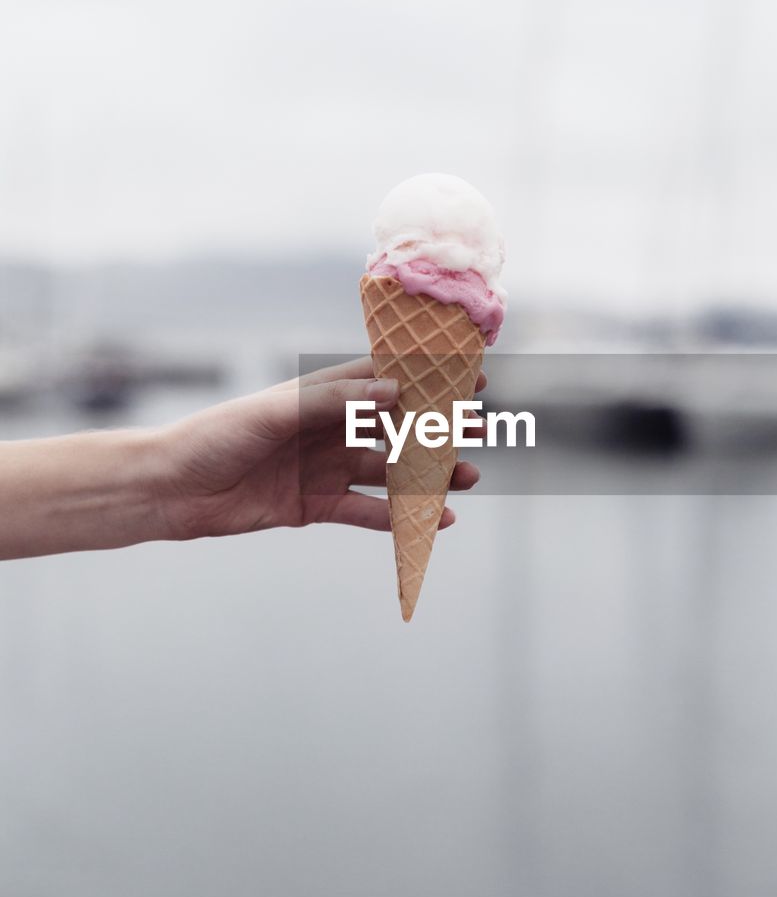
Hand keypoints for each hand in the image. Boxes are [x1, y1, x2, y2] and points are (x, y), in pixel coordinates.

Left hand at [155, 357, 484, 539]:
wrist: (172, 490)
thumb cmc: (217, 436)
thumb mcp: (276, 413)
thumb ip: (334, 401)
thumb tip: (393, 389)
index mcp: (321, 395)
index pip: (384, 380)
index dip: (428, 378)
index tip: (470, 377)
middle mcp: (328, 428)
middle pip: (396, 427)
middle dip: (439, 429)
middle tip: (483, 430)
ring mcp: (325, 468)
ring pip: (389, 471)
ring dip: (429, 476)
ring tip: (468, 478)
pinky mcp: (315, 506)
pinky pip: (366, 511)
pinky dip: (400, 517)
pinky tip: (434, 520)